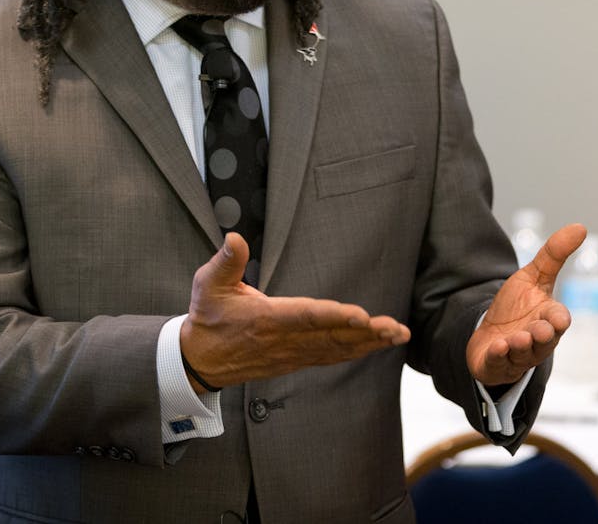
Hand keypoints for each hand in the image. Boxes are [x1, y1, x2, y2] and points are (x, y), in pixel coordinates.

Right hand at [178, 234, 410, 390]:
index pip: (306, 317)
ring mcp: (291, 354)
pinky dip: (356, 352)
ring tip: (397, 335)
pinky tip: (377, 346)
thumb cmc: (208, 317)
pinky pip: (331, 357)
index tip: (361, 315)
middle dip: (366, 333)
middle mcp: (283, 340)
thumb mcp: (208, 284)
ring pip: (336, 350)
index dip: (334, 316)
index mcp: (266, 319)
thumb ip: (226, 261)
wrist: (199, 361)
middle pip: (331, 337)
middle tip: (395, 328)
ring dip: (369, 343)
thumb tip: (234, 237)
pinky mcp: (295, 360)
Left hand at [466, 223, 587, 386]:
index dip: (558, 319)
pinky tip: (498, 347)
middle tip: (539, 329)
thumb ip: (554, 254)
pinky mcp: (498, 364)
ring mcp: (518, 354)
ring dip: (520, 345)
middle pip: (545, 340)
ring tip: (515, 339)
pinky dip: (500, 356)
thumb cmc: (517, 307)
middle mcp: (537, 339)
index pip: (559, 320)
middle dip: (542, 335)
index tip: (557, 318)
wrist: (491, 334)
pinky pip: (500, 363)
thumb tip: (581, 226)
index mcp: (548, 318)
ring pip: (524, 353)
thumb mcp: (533, 277)